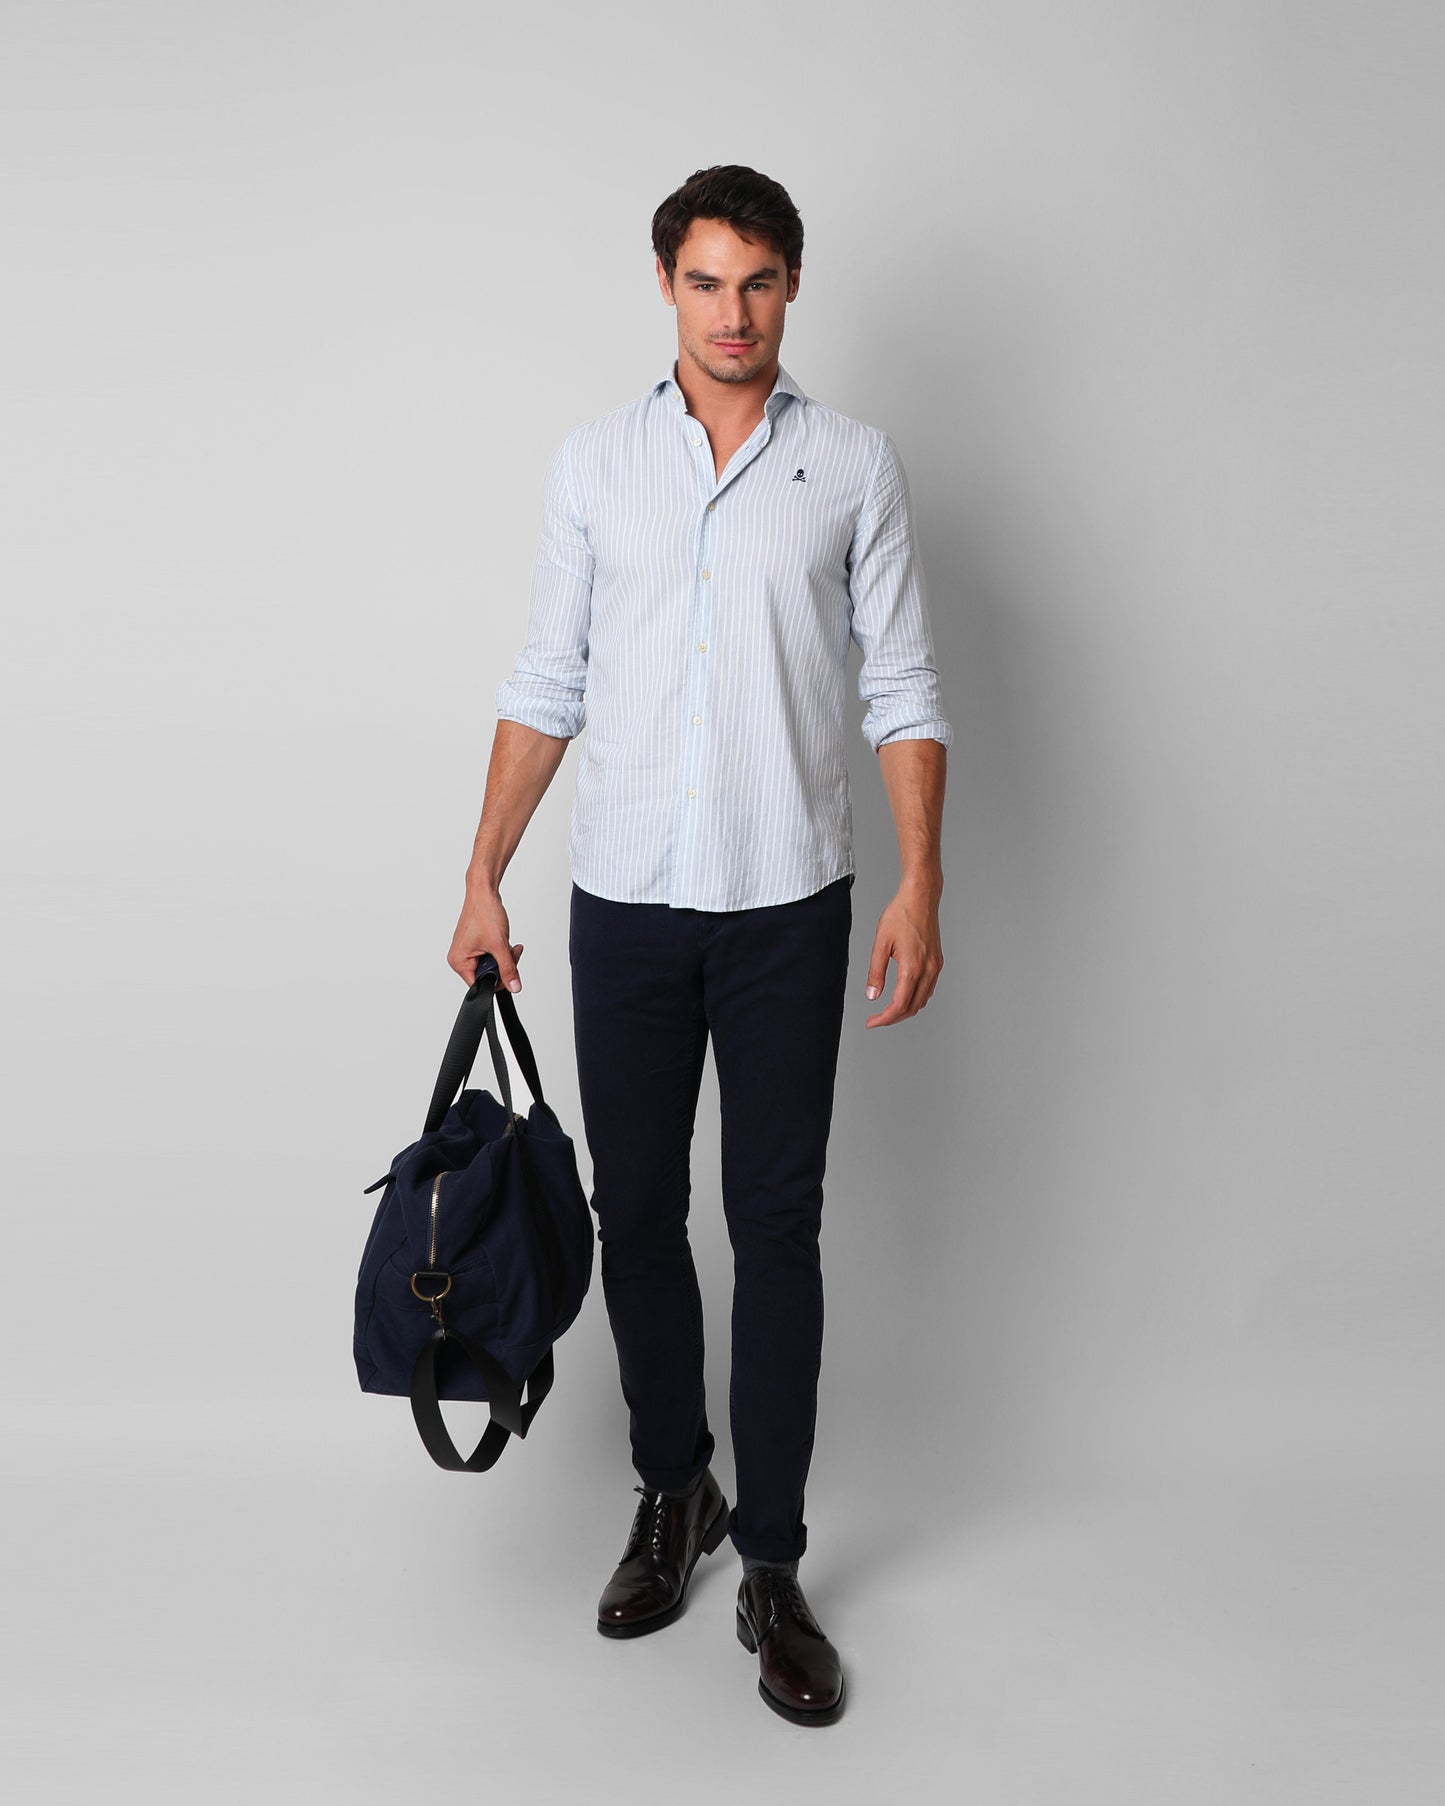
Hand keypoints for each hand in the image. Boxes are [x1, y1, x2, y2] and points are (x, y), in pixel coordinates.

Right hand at [448, 885, 523, 992]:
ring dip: (504, 958)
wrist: (484, 892)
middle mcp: (460, 958)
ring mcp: (468, 951)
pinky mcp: (475, 945)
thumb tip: (514, 987)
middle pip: (487, 975)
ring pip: (491, 966)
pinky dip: (500, 951)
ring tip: (510, 945)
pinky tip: (506, 942)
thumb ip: (508, 969)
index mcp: (459, 962)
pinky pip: (490, 956)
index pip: (479, 985)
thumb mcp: (499, 945)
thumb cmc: (484, 912)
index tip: (510, 973)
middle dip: (503, 966)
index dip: (497, 981)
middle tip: (512, 954)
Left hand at [863, 885, 942, 1028]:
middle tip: (876, 1019)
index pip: (899, 1005)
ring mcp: (935, 967)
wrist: (920, 898)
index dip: (884, 1019)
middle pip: (912, 1007)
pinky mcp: (938, 962)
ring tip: (887, 1010)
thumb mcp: (880, 944)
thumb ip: (876, 972)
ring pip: (922, 1000)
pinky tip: (904, 994)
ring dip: (905, 1009)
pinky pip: (929, 989)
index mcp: (912, 968)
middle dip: (893, 1018)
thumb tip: (872, 996)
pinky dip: (916, 998)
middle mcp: (928, 970)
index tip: (871, 1022)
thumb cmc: (900, 915)